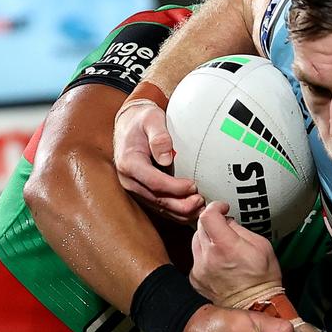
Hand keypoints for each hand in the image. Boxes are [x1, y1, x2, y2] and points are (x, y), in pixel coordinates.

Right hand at [113, 98, 204, 221]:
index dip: (175, 188)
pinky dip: (177, 211)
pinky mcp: (142, 192)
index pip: (154, 182)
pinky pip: (160, 207)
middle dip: (181, 205)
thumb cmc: (142, 120)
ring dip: (181, 212)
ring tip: (201, 207)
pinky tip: (193, 209)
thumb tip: (167, 158)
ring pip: (160, 208)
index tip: (193, 185)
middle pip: (158, 200)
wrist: (129, 124)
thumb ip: (159, 136)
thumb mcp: (151, 119)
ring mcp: (135, 188)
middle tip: (202, 201)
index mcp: (129, 163)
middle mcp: (129, 180)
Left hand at [190, 201, 281, 305]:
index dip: (215, 207)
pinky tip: (218, 261)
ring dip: (207, 238)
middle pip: (200, 226)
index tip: (223, 209)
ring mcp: (199, 269)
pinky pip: (196, 258)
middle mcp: (208, 257)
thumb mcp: (261, 245)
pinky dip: (204, 255)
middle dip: (213, 222)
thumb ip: (240, 229)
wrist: (255, 305)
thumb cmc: (263, 277)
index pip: (208, 216)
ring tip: (222, 246)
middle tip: (225, 228)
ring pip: (195, 241)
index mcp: (226, 246)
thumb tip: (226, 221)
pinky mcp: (195, 278)